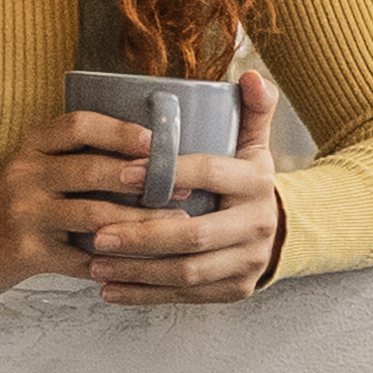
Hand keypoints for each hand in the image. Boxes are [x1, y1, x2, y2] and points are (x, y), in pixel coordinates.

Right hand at [0, 75, 277, 303]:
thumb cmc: (16, 201)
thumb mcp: (34, 166)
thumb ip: (75, 155)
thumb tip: (148, 151)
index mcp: (31, 145)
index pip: (77, 126)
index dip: (119, 131)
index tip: (154, 141)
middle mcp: (24, 174)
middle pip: (90, 169)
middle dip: (140, 177)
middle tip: (180, 183)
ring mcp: (24, 214)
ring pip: (93, 216)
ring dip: (141, 222)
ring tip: (176, 223)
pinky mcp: (27, 252)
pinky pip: (81, 257)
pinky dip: (116, 260)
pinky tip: (145, 262)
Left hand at [84, 71, 288, 306]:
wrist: (277, 230)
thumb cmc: (245, 180)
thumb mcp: (254, 143)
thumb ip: (252, 108)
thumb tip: (251, 74)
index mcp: (258, 182)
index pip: (209, 173)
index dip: (166, 173)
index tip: (122, 173)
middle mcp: (258, 225)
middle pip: (194, 235)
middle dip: (141, 235)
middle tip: (96, 232)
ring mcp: (248, 263)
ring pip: (186, 273)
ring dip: (136, 270)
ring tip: (95, 262)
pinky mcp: (236, 291)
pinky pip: (185, 297)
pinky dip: (145, 295)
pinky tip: (109, 288)